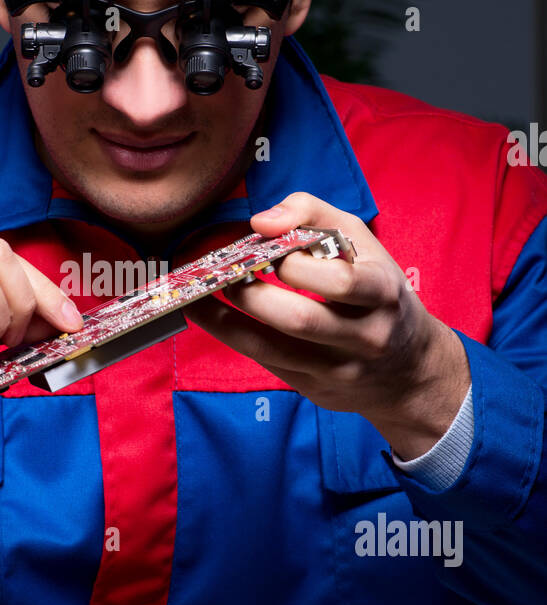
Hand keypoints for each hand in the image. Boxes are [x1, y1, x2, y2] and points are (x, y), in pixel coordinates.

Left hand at [182, 192, 470, 460]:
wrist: (408, 369)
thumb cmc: (377, 290)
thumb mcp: (361, 241)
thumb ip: (312, 214)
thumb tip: (259, 222)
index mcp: (382, 294)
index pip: (339, 281)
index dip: (294, 263)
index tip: (264, 248)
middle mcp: (365, 337)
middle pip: (299, 320)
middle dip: (251, 293)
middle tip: (222, 272)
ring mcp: (339, 370)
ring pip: (271, 349)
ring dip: (224, 320)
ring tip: (195, 296)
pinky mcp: (315, 389)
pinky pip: (266, 362)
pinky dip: (233, 337)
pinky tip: (210, 316)